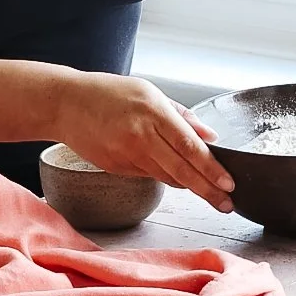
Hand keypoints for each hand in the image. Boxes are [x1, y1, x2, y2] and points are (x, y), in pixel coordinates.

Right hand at [56, 73, 234, 211]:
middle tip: (227, 203)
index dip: (211, 167)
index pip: (190, 146)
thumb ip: (181, 115)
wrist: (66, 104)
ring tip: (212, 193)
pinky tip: (180, 179)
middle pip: (181, 170)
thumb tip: (209, 135)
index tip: (229, 182)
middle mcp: (141, 136)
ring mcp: (127, 155)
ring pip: (167, 177)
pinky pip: (149, 176)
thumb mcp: (149, 92)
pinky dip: (166, 177)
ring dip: (190, 186)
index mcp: (153, 112)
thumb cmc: (109, 93)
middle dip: (208, 190)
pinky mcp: (116, 168)